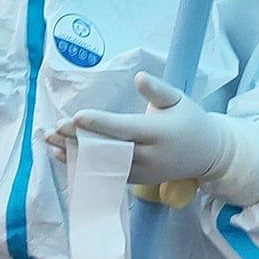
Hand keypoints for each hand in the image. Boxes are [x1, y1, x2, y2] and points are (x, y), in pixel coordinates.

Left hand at [47, 72, 258, 206]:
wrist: (209, 156)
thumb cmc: (190, 121)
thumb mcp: (179, 100)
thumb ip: (158, 90)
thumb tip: (138, 77)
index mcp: (159, 133)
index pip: (124, 129)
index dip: (99, 124)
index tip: (75, 117)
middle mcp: (149, 156)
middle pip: (108, 148)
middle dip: (79, 139)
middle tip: (54, 128)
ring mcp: (142, 173)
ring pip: (103, 165)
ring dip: (74, 154)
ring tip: (49, 142)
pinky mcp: (136, 181)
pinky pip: (106, 174)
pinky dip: (83, 166)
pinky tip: (62, 155)